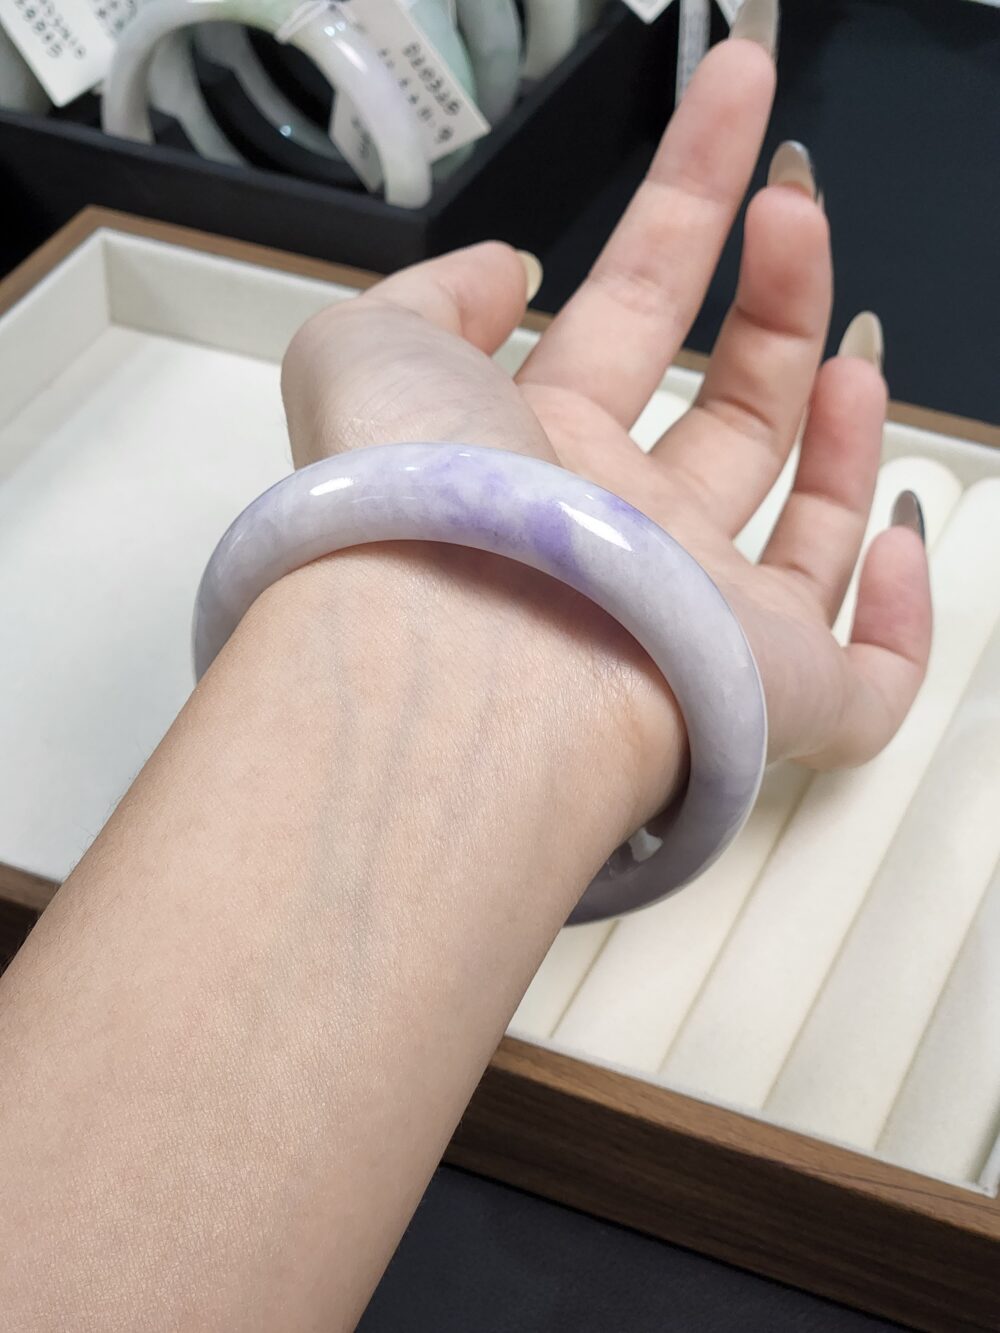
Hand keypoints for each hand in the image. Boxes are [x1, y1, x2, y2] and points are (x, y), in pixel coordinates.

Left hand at [281, 37, 929, 822]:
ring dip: (835, 426)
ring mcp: (701, 621)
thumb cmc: (415, 500)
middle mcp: (621, 537)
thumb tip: (507, 273)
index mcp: (537, 456)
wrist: (466, 661)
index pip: (629, 315)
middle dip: (773, 295)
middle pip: (724, 407)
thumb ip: (431, 294)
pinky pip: (864, 679)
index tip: (734, 108)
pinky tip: (888, 529)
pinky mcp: (776, 701)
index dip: (685, 207)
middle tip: (795, 205)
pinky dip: (896, 613)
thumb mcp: (372, 350)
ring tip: (855, 343)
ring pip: (794, 530)